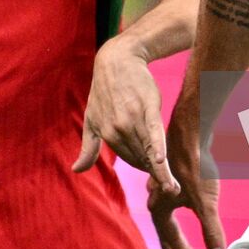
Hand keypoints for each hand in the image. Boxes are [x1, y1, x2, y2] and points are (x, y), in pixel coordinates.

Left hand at [72, 36, 177, 193]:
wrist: (117, 59)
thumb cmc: (104, 89)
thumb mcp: (91, 118)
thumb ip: (88, 147)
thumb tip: (76, 171)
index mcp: (107, 133)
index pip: (129, 159)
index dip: (142, 167)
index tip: (154, 179)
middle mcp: (119, 128)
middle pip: (141, 158)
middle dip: (153, 173)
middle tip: (169, 187)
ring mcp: (133, 118)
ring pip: (149, 150)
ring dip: (160, 171)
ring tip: (172, 189)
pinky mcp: (149, 108)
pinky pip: (154, 132)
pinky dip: (158, 147)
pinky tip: (161, 162)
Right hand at [147, 105, 225, 248]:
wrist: (191, 131)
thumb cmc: (196, 167)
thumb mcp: (207, 204)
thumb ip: (211, 231)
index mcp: (160, 204)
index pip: (169, 233)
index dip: (181, 248)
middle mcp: (156, 191)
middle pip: (160, 219)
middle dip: (167, 235)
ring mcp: (162, 176)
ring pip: (161, 201)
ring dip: (166, 216)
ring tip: (169, 222)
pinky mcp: (170, 163)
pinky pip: (167, 187)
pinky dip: (171, 197)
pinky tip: (176, 192)